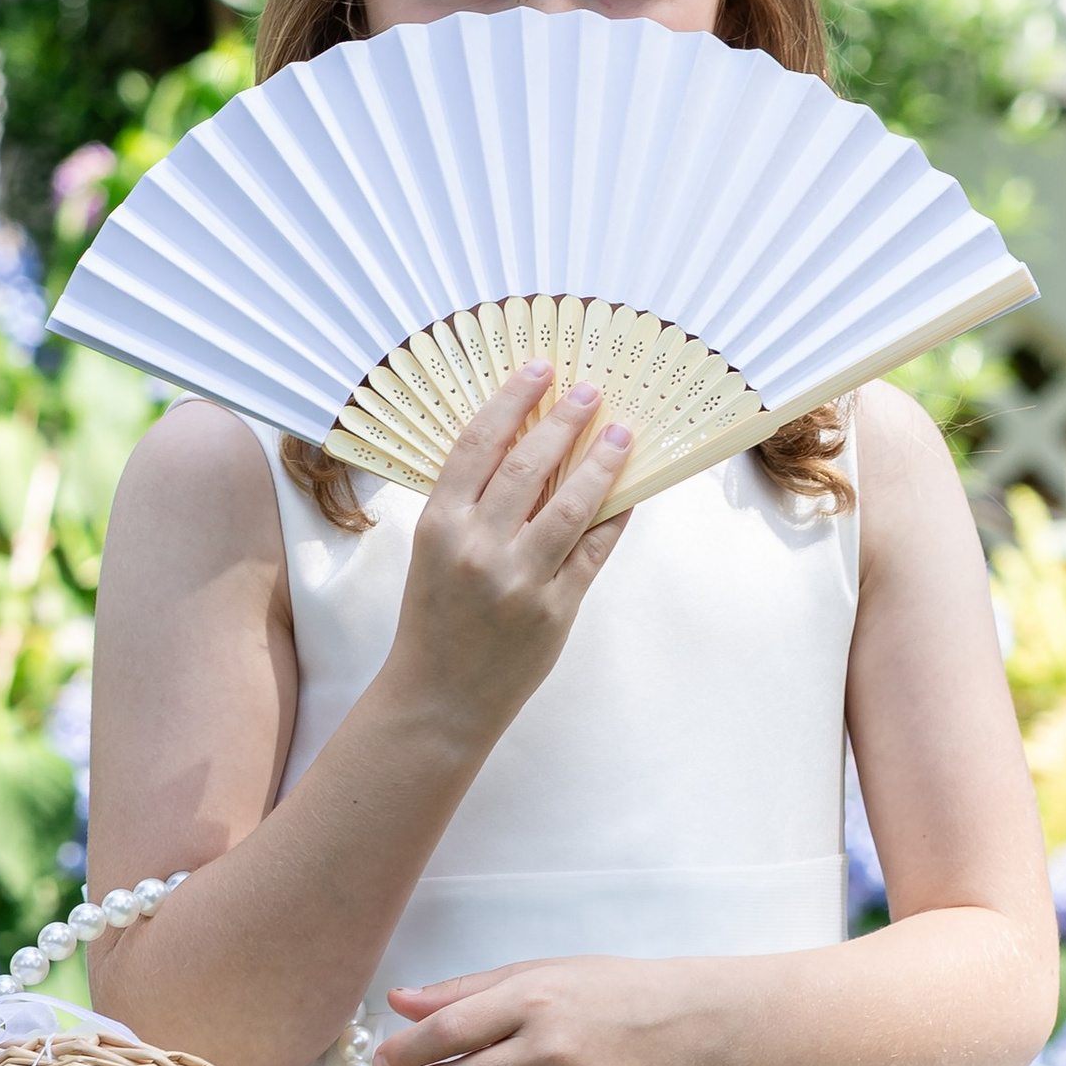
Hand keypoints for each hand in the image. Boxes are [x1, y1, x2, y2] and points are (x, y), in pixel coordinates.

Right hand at [383, 367, 632, 756]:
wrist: (438, 697)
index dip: (512, 399)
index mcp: (439, 524)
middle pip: (528, 464)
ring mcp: (519, 579)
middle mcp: (478, 547)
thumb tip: (530, 446)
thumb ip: (472, 504)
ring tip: (621, 431)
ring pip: (571, 503)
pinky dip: (615, 516)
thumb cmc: (435, 616)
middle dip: (564, 419)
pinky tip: (630, 490)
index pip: (477, 444)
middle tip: (591, 390)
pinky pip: (595, 549)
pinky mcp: (556, 609)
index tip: (540, 368)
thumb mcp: (435, 551)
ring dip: (601, 461)